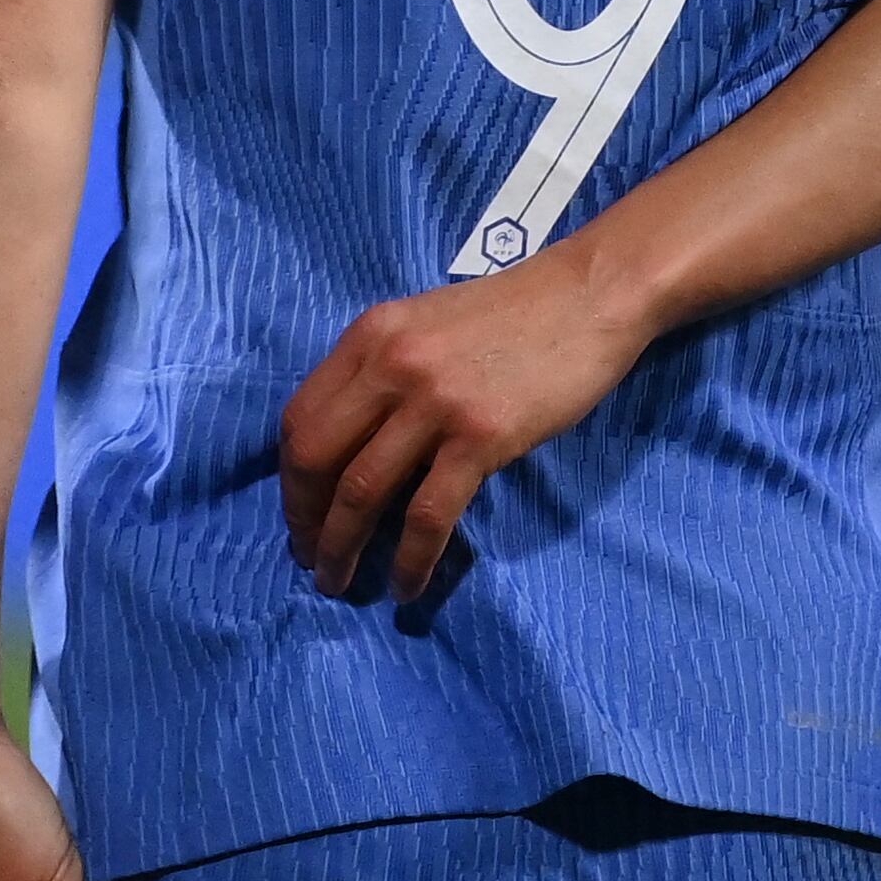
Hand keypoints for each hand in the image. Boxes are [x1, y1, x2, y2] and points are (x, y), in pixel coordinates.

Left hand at [280, 247, 656, 601]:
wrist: (589, 296)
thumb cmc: (513, 313)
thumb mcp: (426, 325)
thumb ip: (384, 371)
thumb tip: (352, 442)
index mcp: (370, 336)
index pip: (299, 418)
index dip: (290, 479)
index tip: (300, 515)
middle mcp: (391, 365)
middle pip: (316, 457)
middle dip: (304, 519)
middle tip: (310, 557)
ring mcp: (435, 401)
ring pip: (362, 491)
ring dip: (342, 547)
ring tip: (340, 583)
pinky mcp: (480, 435)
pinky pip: (429, 513)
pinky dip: (410, 559)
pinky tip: (407, 585)